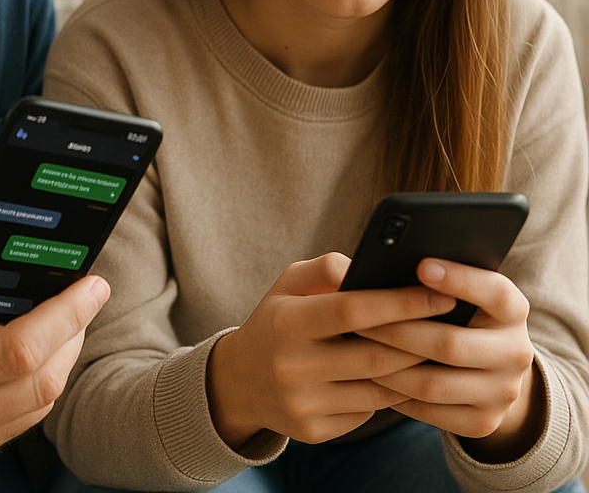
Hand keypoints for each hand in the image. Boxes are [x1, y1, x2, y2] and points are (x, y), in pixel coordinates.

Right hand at [0, 227, 110, 479]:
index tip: (90, 284)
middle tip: (86, 293)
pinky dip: (40, 383)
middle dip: (76, 331)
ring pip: (39, 405)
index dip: (64, 315)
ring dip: (64, 358)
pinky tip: (38, 350)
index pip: (16, 349)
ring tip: (66, 316)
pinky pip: (21, 422)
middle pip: (41, 380)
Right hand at [206, 253, 456, 446]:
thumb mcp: (288, 284)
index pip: (352, 310)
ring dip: (414, 370)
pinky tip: (405, 377)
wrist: (241, 380)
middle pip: (375, 355)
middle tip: (455, 324)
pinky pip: (369, 412)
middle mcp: (292, 365)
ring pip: (379, 389)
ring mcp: (303, 403)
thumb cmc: (277, 320)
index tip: (440, 294)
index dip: (400, 302)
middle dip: (421, 339)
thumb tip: (365, 265)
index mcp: (286, 321)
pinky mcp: (315, 431)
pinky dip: (391, 393)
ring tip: (440, 349)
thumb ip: (325, 268)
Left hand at [361, 258, 542, 460]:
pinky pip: (431, 411)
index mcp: (513, 310)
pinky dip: (397, 394)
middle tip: (356, 318)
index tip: (421, 265)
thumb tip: (386, 261)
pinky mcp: (484, 422)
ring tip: (355, 348)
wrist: (491, 370)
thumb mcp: (461, 292)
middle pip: (450, 343)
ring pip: (433, 383)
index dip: (460, 279)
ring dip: (388, 366)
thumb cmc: (460, 314)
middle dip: (396, 330)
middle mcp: (516, 352)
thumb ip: (435, 276)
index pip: (494, 292)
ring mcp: (503, 393)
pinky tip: (370, 377)